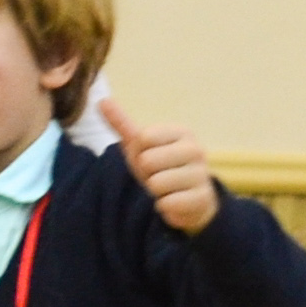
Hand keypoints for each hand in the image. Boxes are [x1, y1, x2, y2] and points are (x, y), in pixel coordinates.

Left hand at [107, 98, 219, 232]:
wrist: (187, 198)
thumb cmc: (161, 166)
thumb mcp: (140, 145)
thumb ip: (122, 123)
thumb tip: (102, 100)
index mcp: (181, 132)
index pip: (142, 138)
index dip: (138, 152)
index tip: (150, 156)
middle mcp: (196, 150)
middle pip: (147, 161)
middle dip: (146, 173)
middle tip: (158, 175)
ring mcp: (202, 175)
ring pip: (156, 184)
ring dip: (156, 191)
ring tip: (168, 188)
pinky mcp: (203, 199)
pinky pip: (167, 203)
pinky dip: (165, 206)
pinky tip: (175, 202)